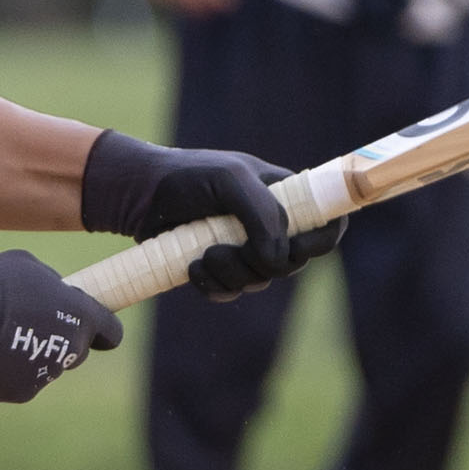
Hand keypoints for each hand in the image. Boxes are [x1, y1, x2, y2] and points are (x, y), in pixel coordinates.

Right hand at [0, 250, 123, 403]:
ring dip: (31, 354)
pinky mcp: (20, 393)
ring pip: (46, 367)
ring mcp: (46, 375)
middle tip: (31, 325)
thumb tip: (56, 293)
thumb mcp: (28, 267)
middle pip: (77, 352)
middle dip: (61, 340)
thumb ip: (52, 285)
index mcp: (82, 317)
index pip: (110, 332)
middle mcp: (71, 350)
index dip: (102, 329)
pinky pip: (20, 381)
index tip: (94, 329)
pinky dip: (8, 371)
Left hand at [79, 133, 340, 301]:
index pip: (327, 224)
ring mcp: (246, 249)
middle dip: (263, 262)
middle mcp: (271, 225)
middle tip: (225, 248)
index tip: (299, 248)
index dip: (321, 242)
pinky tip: (191, 268)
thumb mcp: (229, 180)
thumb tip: (280, 257)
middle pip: (293, 262)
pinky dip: (213, 286)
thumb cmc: (188, 176)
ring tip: (202, 254)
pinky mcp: (220, 269)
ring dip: (232, 274)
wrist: (140, 194)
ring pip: (260, 281)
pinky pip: (230, 293)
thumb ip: (262, 213)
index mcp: (286, 197)